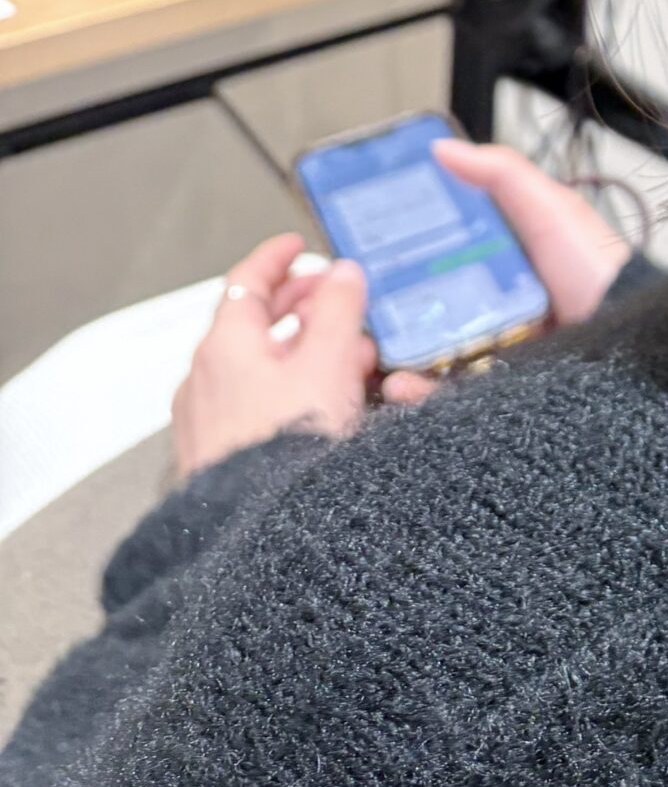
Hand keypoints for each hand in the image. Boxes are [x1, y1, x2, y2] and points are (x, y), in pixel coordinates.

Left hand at [173, 234, 375, 476]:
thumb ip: (338, 309)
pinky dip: (286, 386)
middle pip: (249, 321)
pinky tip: (319, 404)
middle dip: (298, 304)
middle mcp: (205, 378)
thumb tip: (341, 273)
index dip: (276, 258)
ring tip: (343, 354)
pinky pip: (252, 403)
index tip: (297, 247)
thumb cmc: (285, 450)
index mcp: (224, 345)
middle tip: (331, 295)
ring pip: (254, 365)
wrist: (258, 539)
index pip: (247, 281)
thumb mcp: (329, 363)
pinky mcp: (217, 456)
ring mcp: (206, 420)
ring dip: (298, 348)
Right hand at [381, 139, 631, 406]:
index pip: (439, 254)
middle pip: (425, 307)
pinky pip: (450, 396)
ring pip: (430, 354)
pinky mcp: (497, 390)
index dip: (402, 253)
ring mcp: (494, 349)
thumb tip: (443, 148)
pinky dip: (421, 394)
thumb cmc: (594, 268)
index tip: (367, 252)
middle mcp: (494, 305)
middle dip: (386, 313)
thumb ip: (502, 174)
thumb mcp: (549, 209)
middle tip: (358, 312)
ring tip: (371, 356)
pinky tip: (402, 388)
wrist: (630, 336)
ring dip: (395, 357)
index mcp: (503, 261)